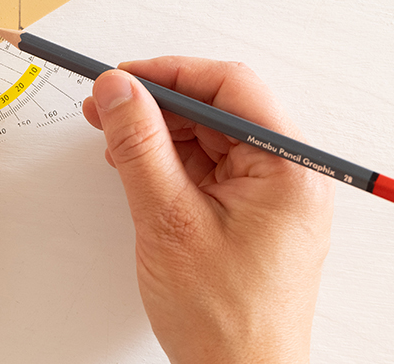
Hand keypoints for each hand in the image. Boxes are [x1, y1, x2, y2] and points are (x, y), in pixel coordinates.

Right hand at [83, 58, 333, 363]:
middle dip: (156, 102)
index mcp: (288, 169)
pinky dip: (166, 159)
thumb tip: (117, 87)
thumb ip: (140, 145)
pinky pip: (205, 165)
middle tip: (104, 106)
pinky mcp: (248, 211)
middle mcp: (287, 173)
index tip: (122, 77)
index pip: (230, 87)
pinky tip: (133, 164)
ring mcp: (268, 194)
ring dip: (156, 131)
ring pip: (206, 134)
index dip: (170, 73)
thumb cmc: (222, 319)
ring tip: (110, 138)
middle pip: (217, 108)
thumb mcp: (168, 220)